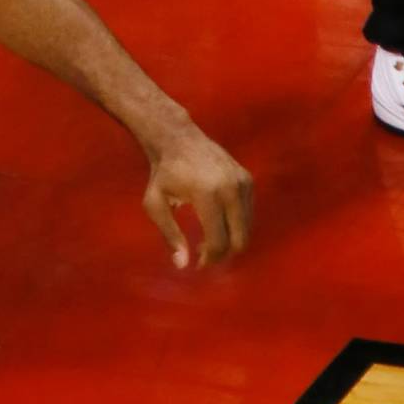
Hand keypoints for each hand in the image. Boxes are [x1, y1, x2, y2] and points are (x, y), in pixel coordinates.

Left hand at [140, 124, 252, 269]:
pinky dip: (235, 225)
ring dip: (230, 240)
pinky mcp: (248, 179)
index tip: (198, 264)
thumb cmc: (163, 173)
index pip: (219, 240)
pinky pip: (247, 213)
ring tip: (207, 238)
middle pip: (239, 239)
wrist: (177, 138)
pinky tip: (216, 223)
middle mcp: (231, 189)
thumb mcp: (155, 203)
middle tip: (205, 255)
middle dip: (224, 254)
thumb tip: (183, 265)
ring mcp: (243, 182)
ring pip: (246, 228)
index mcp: (207, 195)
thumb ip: (169, 234)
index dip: (210, 258)